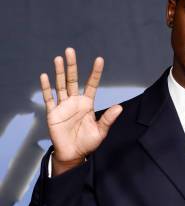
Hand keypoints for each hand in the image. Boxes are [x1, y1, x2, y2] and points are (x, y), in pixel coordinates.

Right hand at [40, 47, 122, 169]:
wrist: (73, 155)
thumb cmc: (87, 143)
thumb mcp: (100, 132)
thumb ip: (108, 119)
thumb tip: (120, 107)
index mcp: (87, 104)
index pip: (91, 85)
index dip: (95, 73)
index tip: (99, 59)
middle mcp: (74, 102)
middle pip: (72, 80)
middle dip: (72, 66)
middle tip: (70, 50)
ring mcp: (63, 106)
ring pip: (60, 85)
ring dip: (59, 72)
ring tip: (58, 59)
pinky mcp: (53, 113)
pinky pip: (49, 98)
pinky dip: (46, 88)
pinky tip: (44, 76)